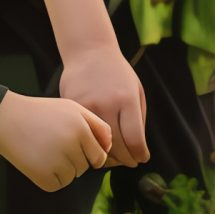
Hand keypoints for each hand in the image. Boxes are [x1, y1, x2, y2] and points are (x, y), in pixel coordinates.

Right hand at [0, 92, 111, 191]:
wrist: (7, 118)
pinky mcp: (42, 176)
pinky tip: (40, 161)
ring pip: (72, 177)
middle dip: (76, 160)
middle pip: (85, 168)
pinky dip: (51, 178)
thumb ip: (97, 125)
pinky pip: (57, 185)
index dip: (90, 153)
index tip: (75, 146)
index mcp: (81, 129)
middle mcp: (71, 146)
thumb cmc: (43, 112)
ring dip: (63, 169)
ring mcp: (56, 162)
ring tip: (46, 150)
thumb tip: (109, 148)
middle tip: (56, 144)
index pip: (100, 157)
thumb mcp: (73, 109)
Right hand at [59, 46, 148, 169]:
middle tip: (130, 162)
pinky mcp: (72, 106)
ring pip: (97, 143)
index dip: (140, 155)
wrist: (90, 51)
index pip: (135, 140)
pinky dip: (90, 144)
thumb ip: (138, 119)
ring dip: (108, 156)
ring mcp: (87, 105)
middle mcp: (107, 104)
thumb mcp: (137, 91)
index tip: (142, 158)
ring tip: (115, 157)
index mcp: (127, 99)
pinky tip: (97, 145)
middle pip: (117, 146)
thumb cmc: (118, 73)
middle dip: (126, 159)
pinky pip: (82, 134)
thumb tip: (136, 149)